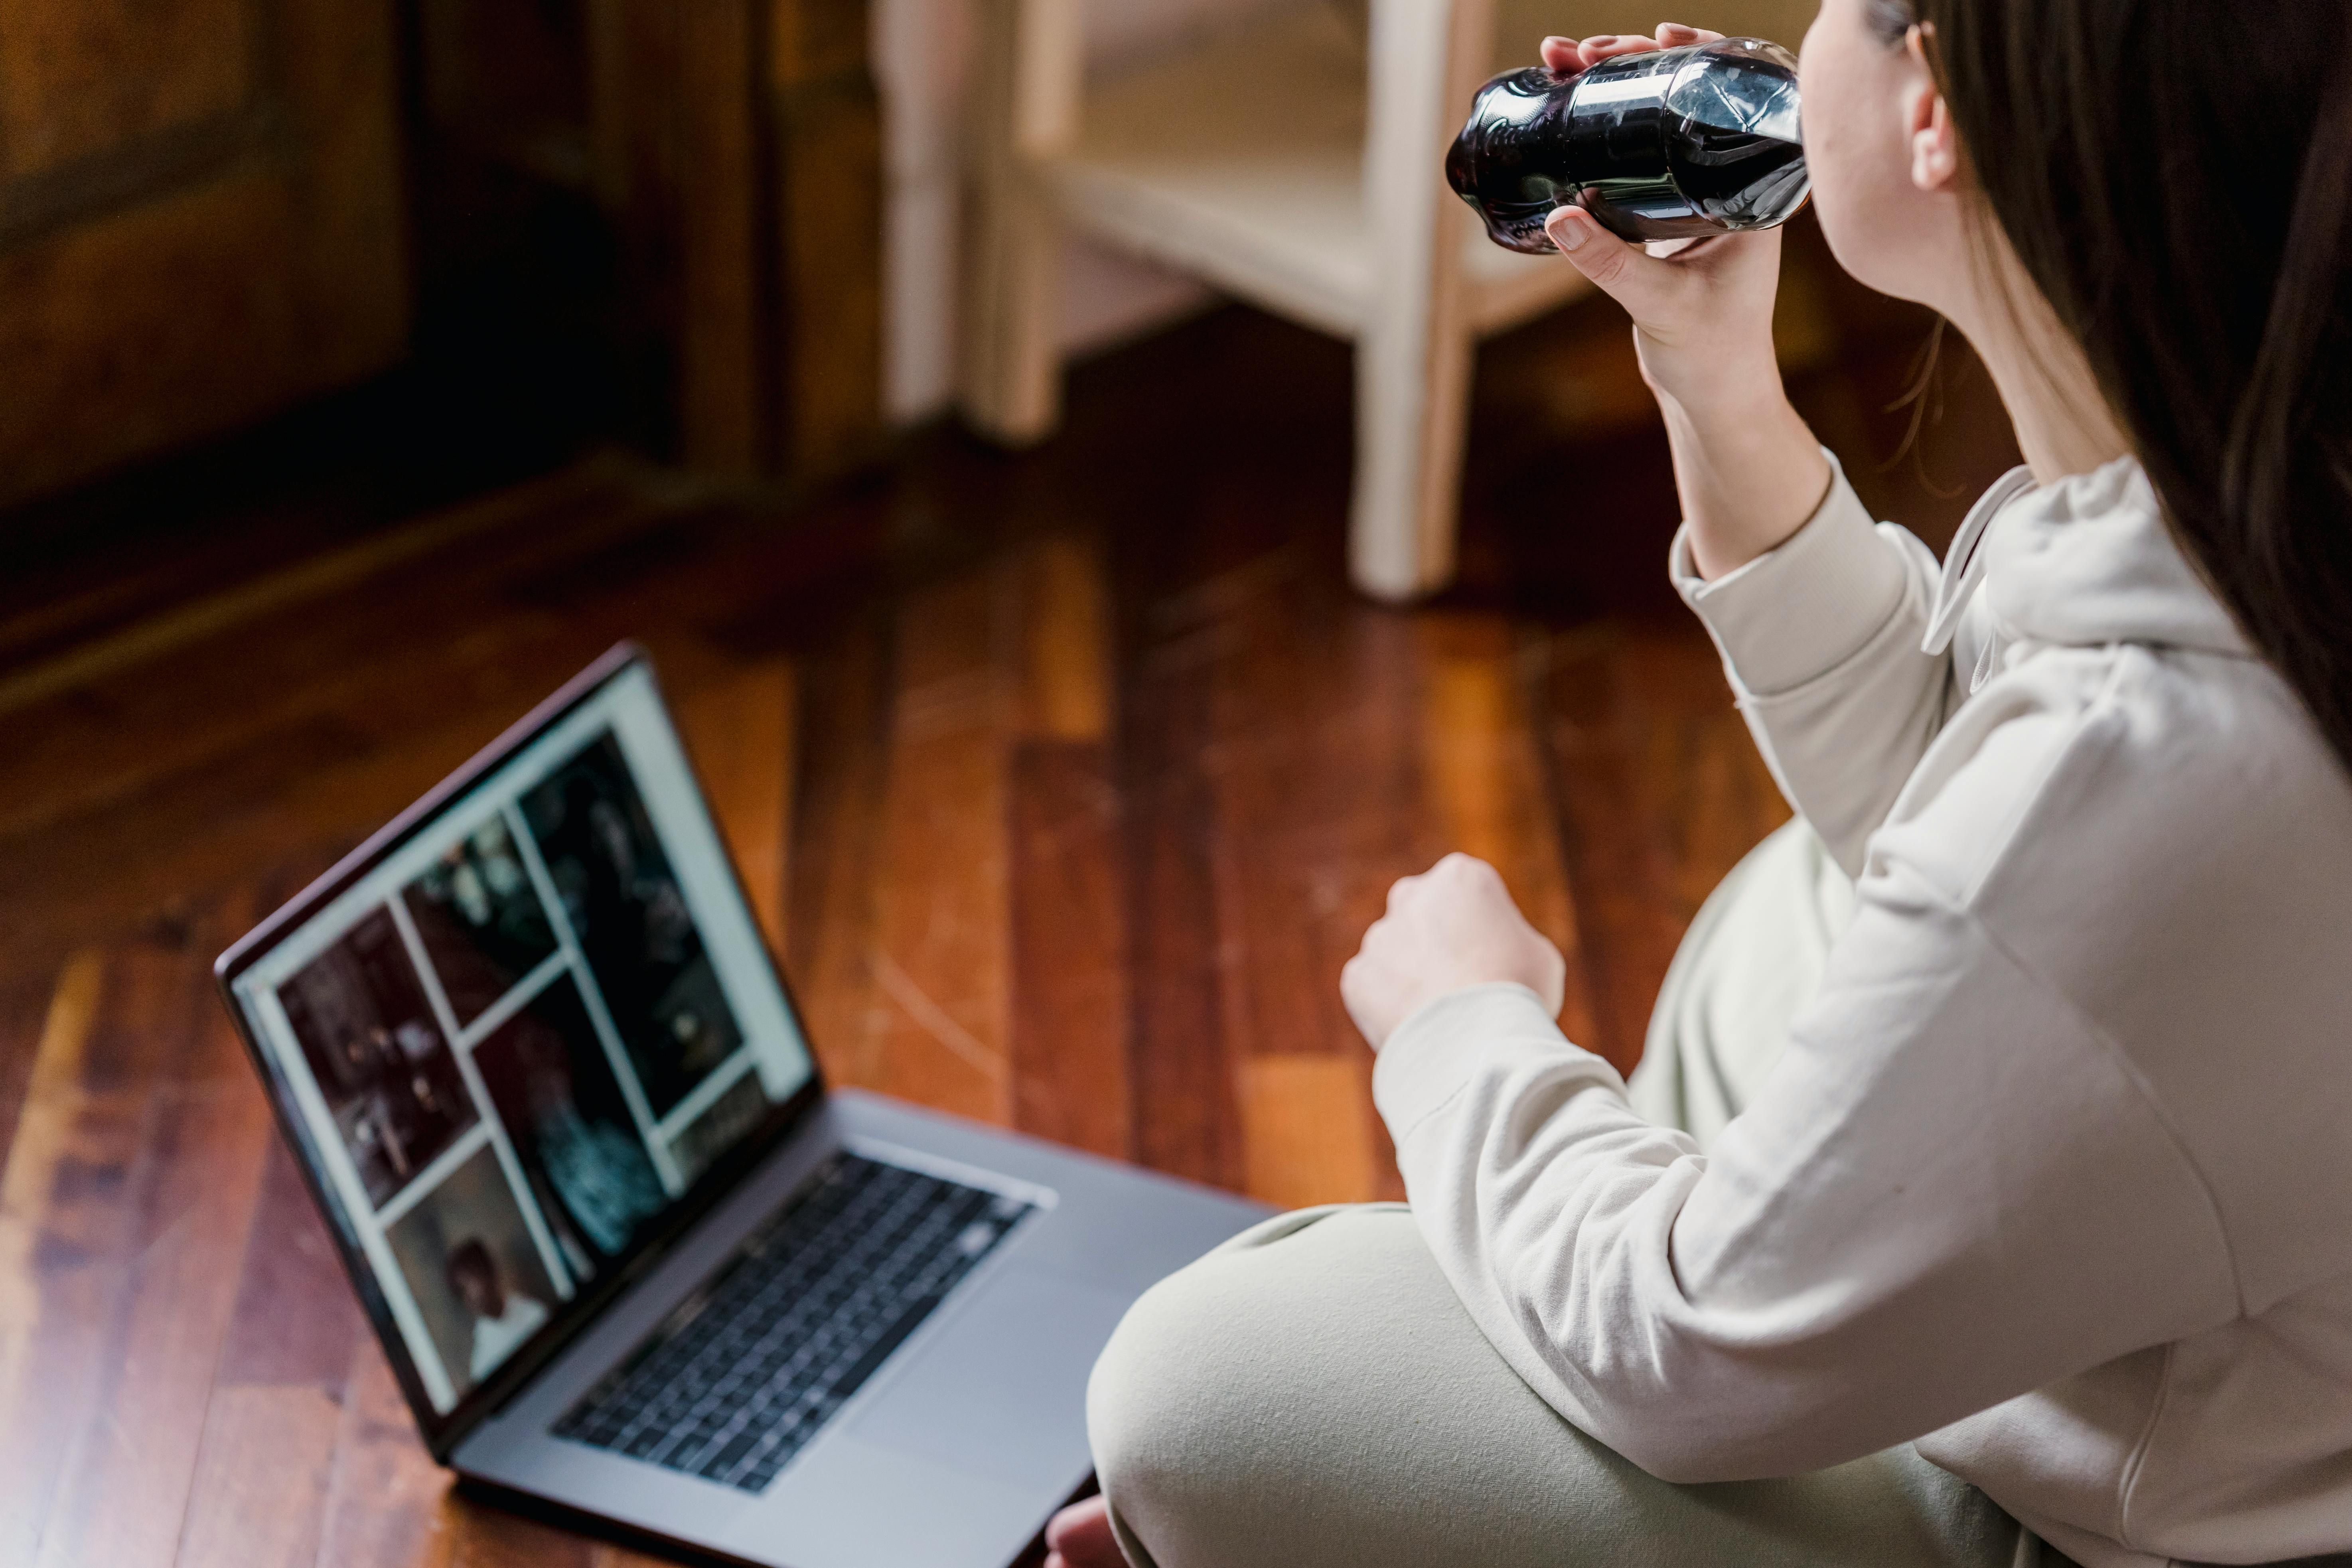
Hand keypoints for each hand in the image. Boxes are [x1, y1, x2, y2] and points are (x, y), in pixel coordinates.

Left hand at [1341, 855, 1566, 1050]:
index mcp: (1460, 876)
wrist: (1473, 1040)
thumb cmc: (1518, 994)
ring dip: (1413, 979)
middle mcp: (1411, 895)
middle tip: (1463, 988)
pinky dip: (1391, 1009)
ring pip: (1397, 956)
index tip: (1497, 962)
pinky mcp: (1356, 976)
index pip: (1469, 897)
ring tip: (1443, 1019)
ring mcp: (1379, 936)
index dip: (1485, 932)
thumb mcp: (1539, 957)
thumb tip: (1496, 956)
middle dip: (1438, 946)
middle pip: (1426, 918)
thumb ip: (1509, 942)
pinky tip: (1418, 1029)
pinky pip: (1375, 991)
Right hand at [1536, 25, 1783, 415]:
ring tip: (1563, 65)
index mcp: (1756, 189)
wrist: (1710, 392)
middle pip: (1686, 98)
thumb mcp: (1661, 305)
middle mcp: (1729, 181)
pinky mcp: (1662, 216)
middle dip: (1634, 65)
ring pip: (1654, 123)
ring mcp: (1694, 196)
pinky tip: (1569, 109)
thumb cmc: (1713, 353)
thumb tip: (1558, 220)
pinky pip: (1632, 157)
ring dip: (1611, 91)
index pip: (1736, 96)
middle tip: (1583, 52)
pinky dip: (1601, 132)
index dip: (1702, 52)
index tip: (1660, 35)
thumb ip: (1612, 264)